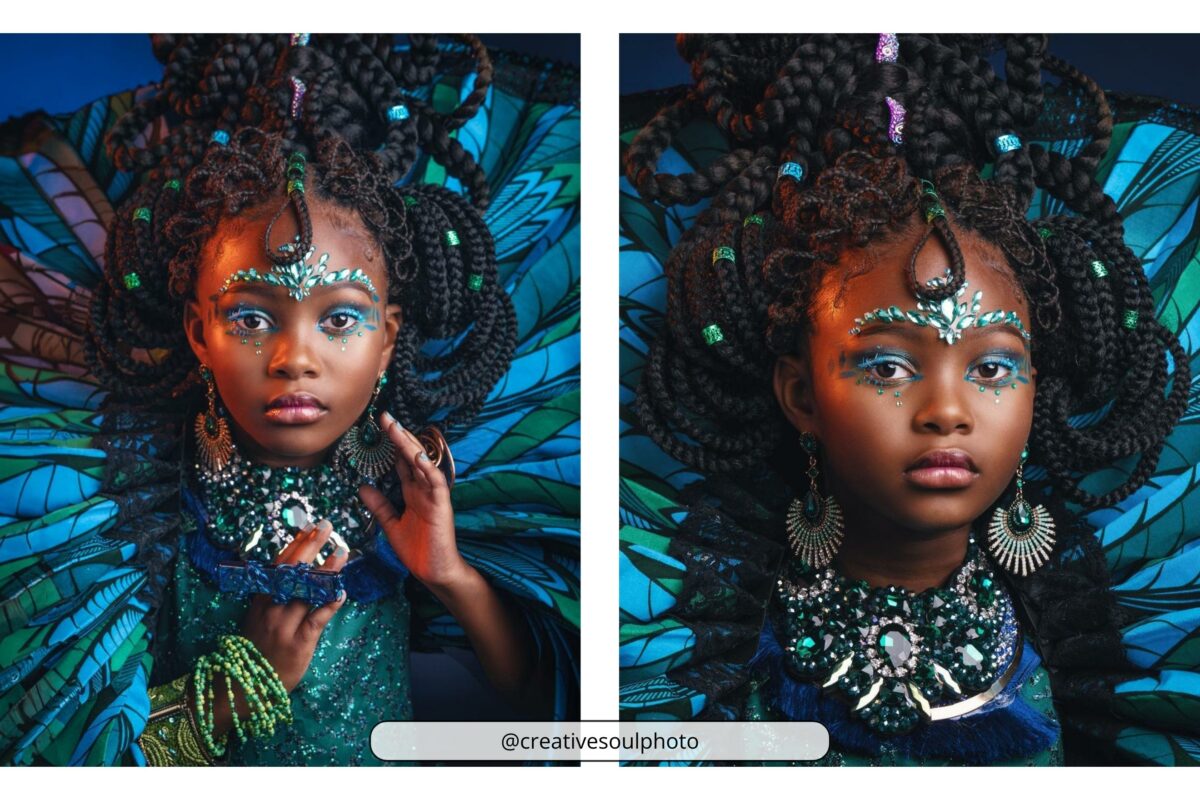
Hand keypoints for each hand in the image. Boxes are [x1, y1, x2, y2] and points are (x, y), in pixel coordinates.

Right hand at [203, 521, 348, 739]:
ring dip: (326, 571)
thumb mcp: (256, 619)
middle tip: (326, 527)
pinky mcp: (300, 641)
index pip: (278, 565)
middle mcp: (272, 608)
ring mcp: (285, 624)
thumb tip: (292, 573)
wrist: (246, 687)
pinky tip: (342, 592)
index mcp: (261, 600)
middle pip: (292, 571)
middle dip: (310, 546)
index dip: (294, 545)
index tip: (307, 526)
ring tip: (341, 554)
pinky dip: (331, 603)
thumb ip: (271, 598)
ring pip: (307, 591)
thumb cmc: (256, 651)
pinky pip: (318, 618)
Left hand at [358, 411, 468, 592]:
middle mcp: (423, 489)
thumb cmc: (417, 550)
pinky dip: (428, 469)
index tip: (378, 425)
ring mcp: (434, 496)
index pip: (401, 462)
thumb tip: (362, 487)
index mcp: (412, 492)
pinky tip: (418, 457)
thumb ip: (379, 506)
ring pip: (423, 465)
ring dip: (411, 446)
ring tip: (397, 429)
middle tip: (385, 417)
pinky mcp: (441, 506)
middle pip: (411, 457)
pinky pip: (436, 483)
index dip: (391, 444)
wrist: (435, 572)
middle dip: (399, 436)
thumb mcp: (391, 525)